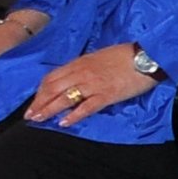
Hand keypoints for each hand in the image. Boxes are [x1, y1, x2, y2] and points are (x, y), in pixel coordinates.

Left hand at [24, 45, 156, 128]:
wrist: (148, 56)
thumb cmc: (126, 55)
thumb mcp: (99, 56)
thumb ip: (84, 67)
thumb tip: (73, 78)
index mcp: (80, 63)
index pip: (52, 77)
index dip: (40, 91)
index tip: (34, 101)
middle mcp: (82, 73)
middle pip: (53, 89)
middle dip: (39, 103)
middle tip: (30, 115)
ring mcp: (93, 85)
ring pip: (64, 98)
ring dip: (49, 110)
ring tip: (39, 120)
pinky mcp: (106, 95)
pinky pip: (86, 107)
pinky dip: (73, 116)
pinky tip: (64, 123)